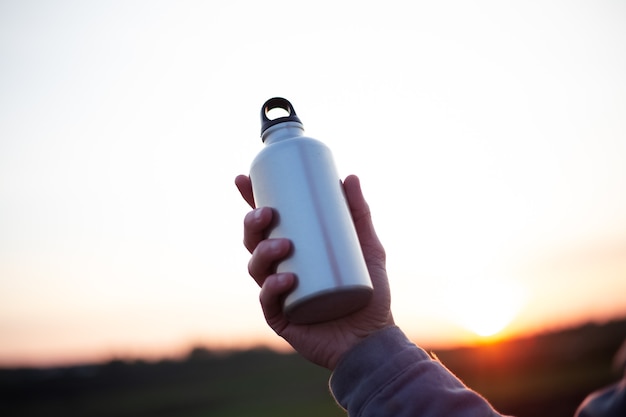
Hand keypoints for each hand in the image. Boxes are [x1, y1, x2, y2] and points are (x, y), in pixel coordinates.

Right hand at [235, 174, 393, 369]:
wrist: (374, 337)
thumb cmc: (370, 292)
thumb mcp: (368, 247)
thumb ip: (360, 213)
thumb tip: (350, 177)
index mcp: (293, 251)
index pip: (265, 223)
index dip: (249, 200)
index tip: (243, 179)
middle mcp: (279, 270)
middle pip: (253, 242)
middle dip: (252, 224)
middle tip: (268, 213)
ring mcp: (278, 294)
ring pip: (256, 268)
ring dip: (262, 252)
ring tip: (283, 245)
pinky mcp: (281, 318)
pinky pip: (268, 301)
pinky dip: (273, 288)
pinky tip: (286, 280)